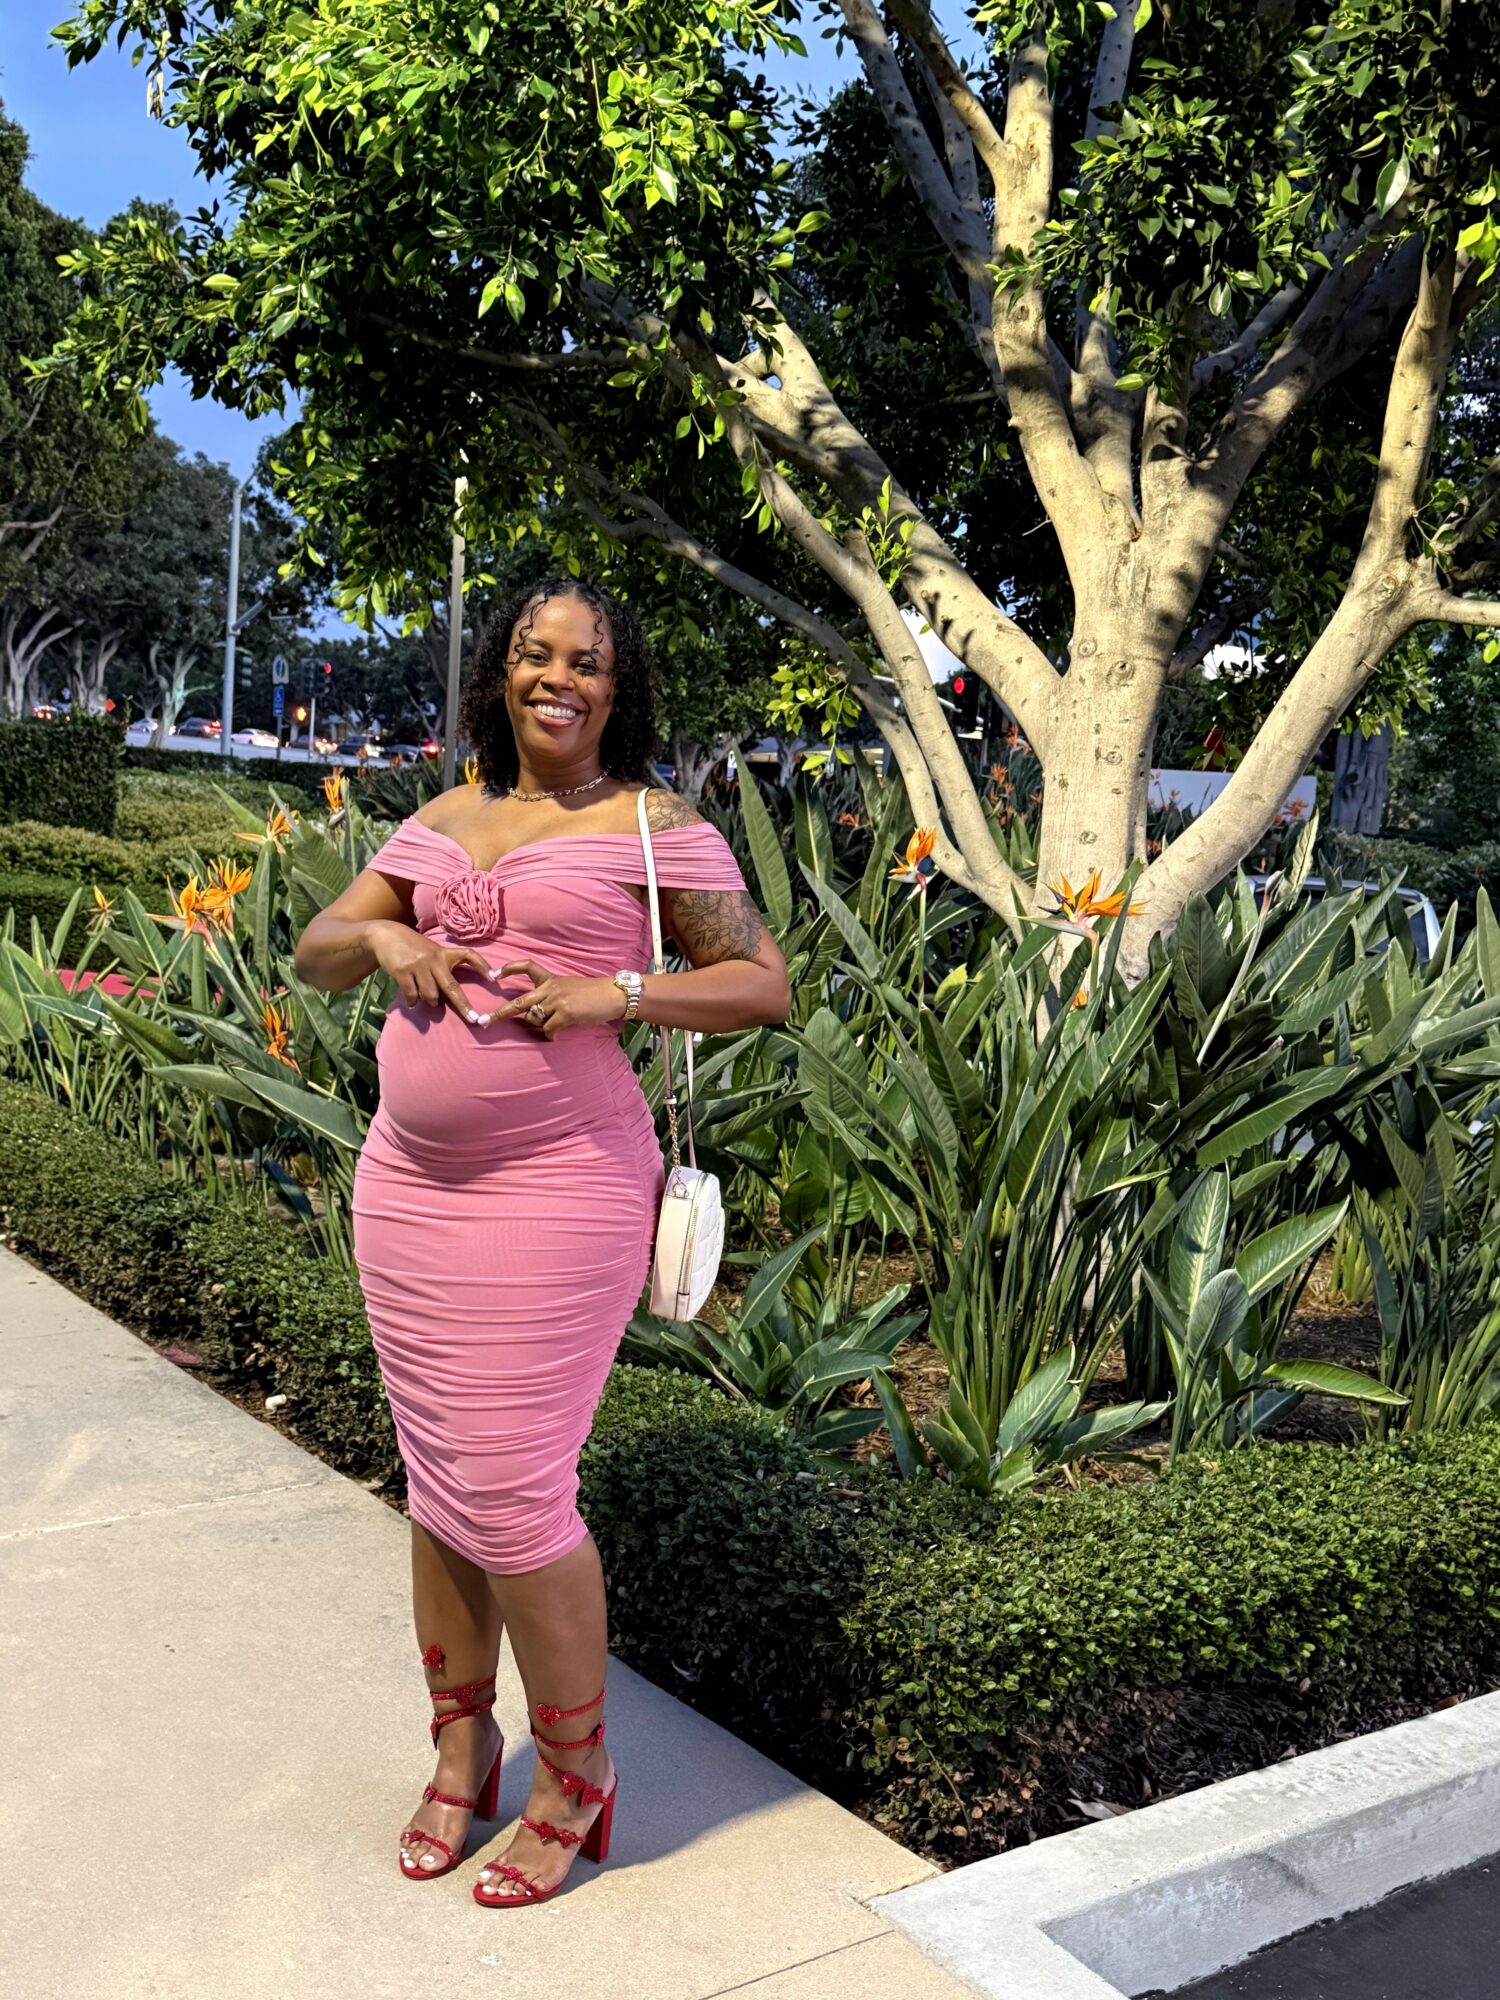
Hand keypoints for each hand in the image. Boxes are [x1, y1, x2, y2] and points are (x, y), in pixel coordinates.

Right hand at [365, 920, 497, 1022]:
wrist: (386, 936)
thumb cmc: (413, 947)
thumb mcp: (431, 950)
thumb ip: (442, 966)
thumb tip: (449, 993)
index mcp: (444, 953)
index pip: (469, 955)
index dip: (482, 966)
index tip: (493, 978)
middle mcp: (434, 959)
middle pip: (452, 986)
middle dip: (463, 1005)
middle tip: (473, 1019)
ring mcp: (418, 966)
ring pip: (431, 995)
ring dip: (430, 1001)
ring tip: (427, 999)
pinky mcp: (403, 972)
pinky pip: (412, 995)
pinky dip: (413, 1001)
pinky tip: (411, 1001)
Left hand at [489, 959, 628, 1036]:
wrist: (614, 995)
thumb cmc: (594, 994)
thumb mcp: (570, 988)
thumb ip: (552, 996)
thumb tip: (537, 1014)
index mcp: (551, 979)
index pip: (527, 966)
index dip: (510, 968)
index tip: (495, 974)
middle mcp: (551, 988)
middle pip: (519, 1001)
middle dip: (500, 1013)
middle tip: (484, 1022)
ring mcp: (557, 1000)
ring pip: (534, 1018)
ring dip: (540, 1026)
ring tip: (554, 1026)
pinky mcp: (565, 1013)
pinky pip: (548, 1029)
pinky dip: (550, 1035)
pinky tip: (557, 1034)